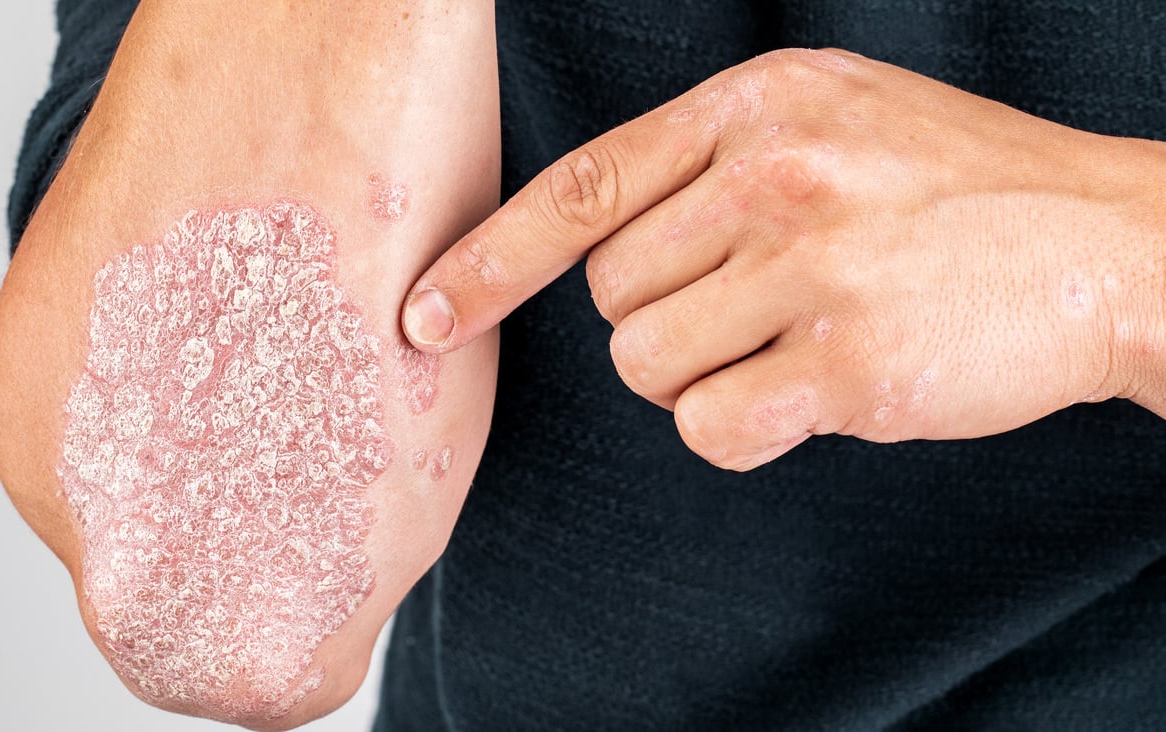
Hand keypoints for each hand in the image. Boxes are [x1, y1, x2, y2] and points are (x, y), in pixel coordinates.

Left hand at [402, 48, 1165, 469]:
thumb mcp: (830, 121)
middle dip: (662, 321)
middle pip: (610, 298)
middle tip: (757, 308)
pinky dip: (744, 430)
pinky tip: (815, 392)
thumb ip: (710, 168)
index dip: (488, 261)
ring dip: (704, 377)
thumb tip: (595, 254)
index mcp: (755, 106)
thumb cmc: (953, 189)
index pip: (579, 188)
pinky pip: (709, 430)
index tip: (423, 314)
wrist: (1107, 240)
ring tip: (796, 342)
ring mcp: (811, 267)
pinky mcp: (845, 363)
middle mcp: (774, 174)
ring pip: (648, 369)